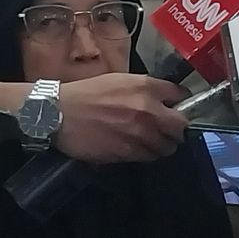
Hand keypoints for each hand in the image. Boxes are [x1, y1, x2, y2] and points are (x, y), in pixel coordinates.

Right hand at [54, 74, 186, 163]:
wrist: (57, 113)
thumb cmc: (86, 94)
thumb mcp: (120, 80)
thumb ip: (146, 89)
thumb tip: (165, 99)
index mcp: (146, 87)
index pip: (180, 96)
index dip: (180, 103)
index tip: (178, 108)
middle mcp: (147, 110)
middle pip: (181, 126)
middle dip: (177, 129)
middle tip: (168, 130)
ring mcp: (139, 133)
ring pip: (167, 147)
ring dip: (162, 145)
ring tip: (151, 142)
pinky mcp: (126, 152)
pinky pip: (148, 157)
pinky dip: (146, 155)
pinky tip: (136, 148)